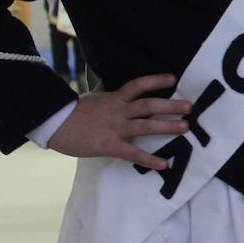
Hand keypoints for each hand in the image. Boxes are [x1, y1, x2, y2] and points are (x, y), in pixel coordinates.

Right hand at [47, 73, 190, 170]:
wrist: (54, 125)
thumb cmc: (72, 111)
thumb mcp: (90, 96)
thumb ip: (103, 89)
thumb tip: (107, 79)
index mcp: (114, 98)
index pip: (138, 85)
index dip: (155, 80)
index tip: (173, 78)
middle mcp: (118, 111)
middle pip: (148, 105)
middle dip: (170, 105)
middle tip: (189, 106)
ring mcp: (115, 128)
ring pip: (145, 125)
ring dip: (167, 127)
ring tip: (185, 127)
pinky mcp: (109, 145)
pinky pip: (132, 153)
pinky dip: (149, 159)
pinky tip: (164, 164)